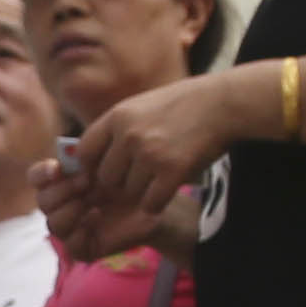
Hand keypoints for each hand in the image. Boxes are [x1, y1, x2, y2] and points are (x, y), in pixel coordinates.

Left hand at [49, 75, 234, 259]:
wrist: (221, 104)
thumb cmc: (182, 105)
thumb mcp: (140, 105)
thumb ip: (116, 128)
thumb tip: (88, 157)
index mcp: (117, 116)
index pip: (84, 153)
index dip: (91, 168)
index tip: (102, 173)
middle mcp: (129, 135)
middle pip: (105, 178)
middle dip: (118, 184)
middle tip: (136, 181)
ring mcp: (150, 154)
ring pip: (129, 191)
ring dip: (141, 191)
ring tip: (158, 179)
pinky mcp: (172, 171)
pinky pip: (151, 202)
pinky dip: (157, 202)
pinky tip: (166, 191)